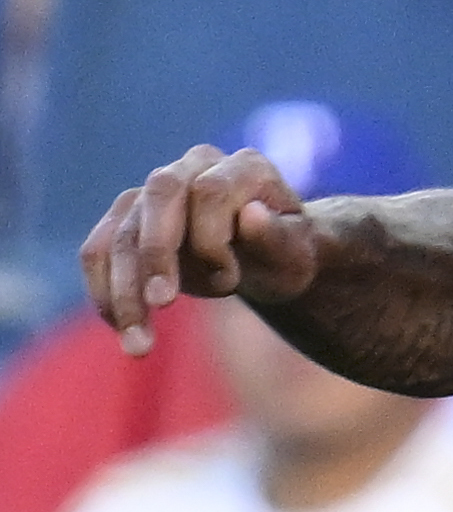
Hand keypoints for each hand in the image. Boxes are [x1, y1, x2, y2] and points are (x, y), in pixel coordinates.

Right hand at [80, 145, 323, 358]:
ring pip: (121, 232)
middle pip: (157, 197)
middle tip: (161, 304)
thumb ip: (277, 237)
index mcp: (244, 167)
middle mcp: (194, 167)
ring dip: (123, 291)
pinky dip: (105, 292)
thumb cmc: (285, 255)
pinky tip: (122, 330)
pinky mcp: (125, 219)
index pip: (211, 190)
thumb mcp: (295, 255)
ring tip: (139, 345)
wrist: (265, 260)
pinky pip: (98, 252)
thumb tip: (250, 215)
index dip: (212, 238)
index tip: (228, 284)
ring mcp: (153, 191)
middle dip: (155, 254)